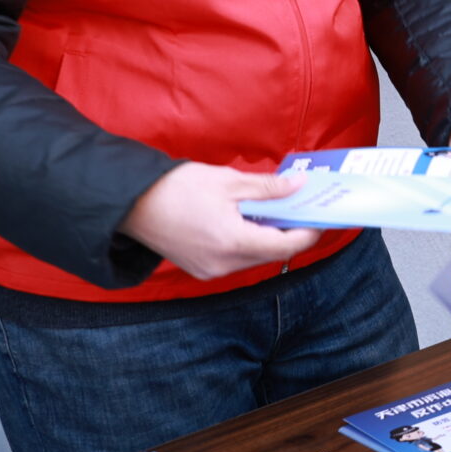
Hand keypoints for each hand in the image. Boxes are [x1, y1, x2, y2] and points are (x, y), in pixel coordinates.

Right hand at [119, 162, 316, 278]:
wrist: (130, 204)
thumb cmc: (176, 188)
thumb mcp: (228, 181)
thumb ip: (269, 188)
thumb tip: (299, 185)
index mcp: (232, 242)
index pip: (285, 247)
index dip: (308, 233)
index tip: (320, 217)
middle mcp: (222, 265)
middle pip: (271, 254)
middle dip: (290, 232)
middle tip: (301, 208)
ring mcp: (210, 270)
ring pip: (254, 258)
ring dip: (268, 237)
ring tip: (276, 210)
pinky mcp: (200, 268)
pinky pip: (235, 259)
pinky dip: (248, 242)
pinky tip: (250, 220)